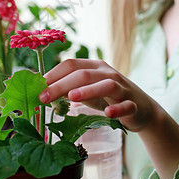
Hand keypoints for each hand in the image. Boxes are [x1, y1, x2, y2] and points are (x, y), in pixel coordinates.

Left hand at [40, 58, 178, 178]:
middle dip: (61, 85)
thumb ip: (68, 89)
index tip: (37, 88)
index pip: (70, 64)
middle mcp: (108, 73)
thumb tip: (43, 92)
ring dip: (88, 90)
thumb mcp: (86, 91)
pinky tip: (108, 113)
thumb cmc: (107, 97)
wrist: (142, 109)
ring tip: (72, 97)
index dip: (52, 75)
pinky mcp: (133, 104)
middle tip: (44, 97)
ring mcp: (122, 88)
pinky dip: (118, 108)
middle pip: (83, 74)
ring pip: (106, 84)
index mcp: (94, 67)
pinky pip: (126, 105)